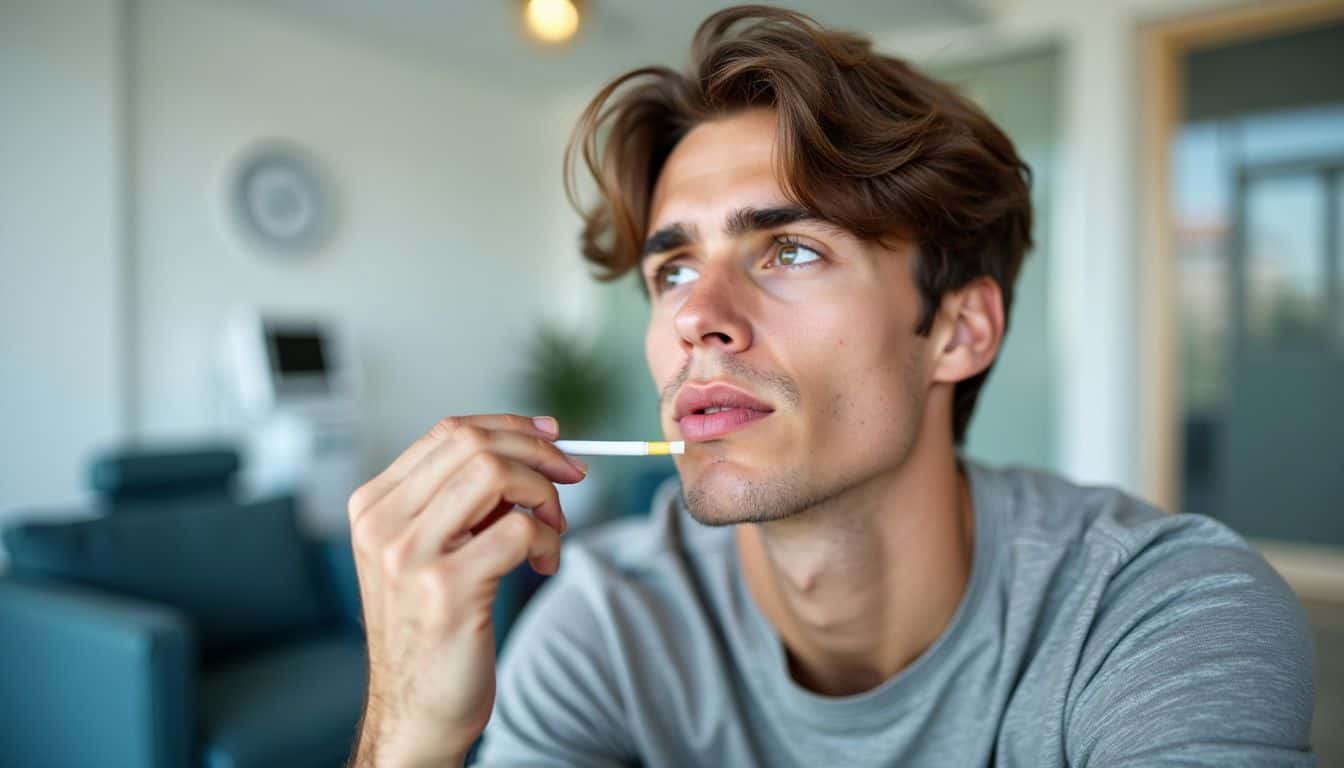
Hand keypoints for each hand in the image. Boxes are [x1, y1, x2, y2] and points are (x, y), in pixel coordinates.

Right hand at [347, 414, 586, 766]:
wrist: (416, 712)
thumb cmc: (433, 630)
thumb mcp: (428, 551)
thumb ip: (460, 501)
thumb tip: (531, 445)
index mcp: (374, 506)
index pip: (448, 432)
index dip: (510, 426)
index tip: (552, 436)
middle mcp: (383, 524)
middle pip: (474, 444)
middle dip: (538, 453)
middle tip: (572, 477)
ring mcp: (409, 555)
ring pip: (496, 475)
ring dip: (543, 494)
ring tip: (553, 527)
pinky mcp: (447, 589)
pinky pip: (519, 530)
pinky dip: (548, 539)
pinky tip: (544, 564)